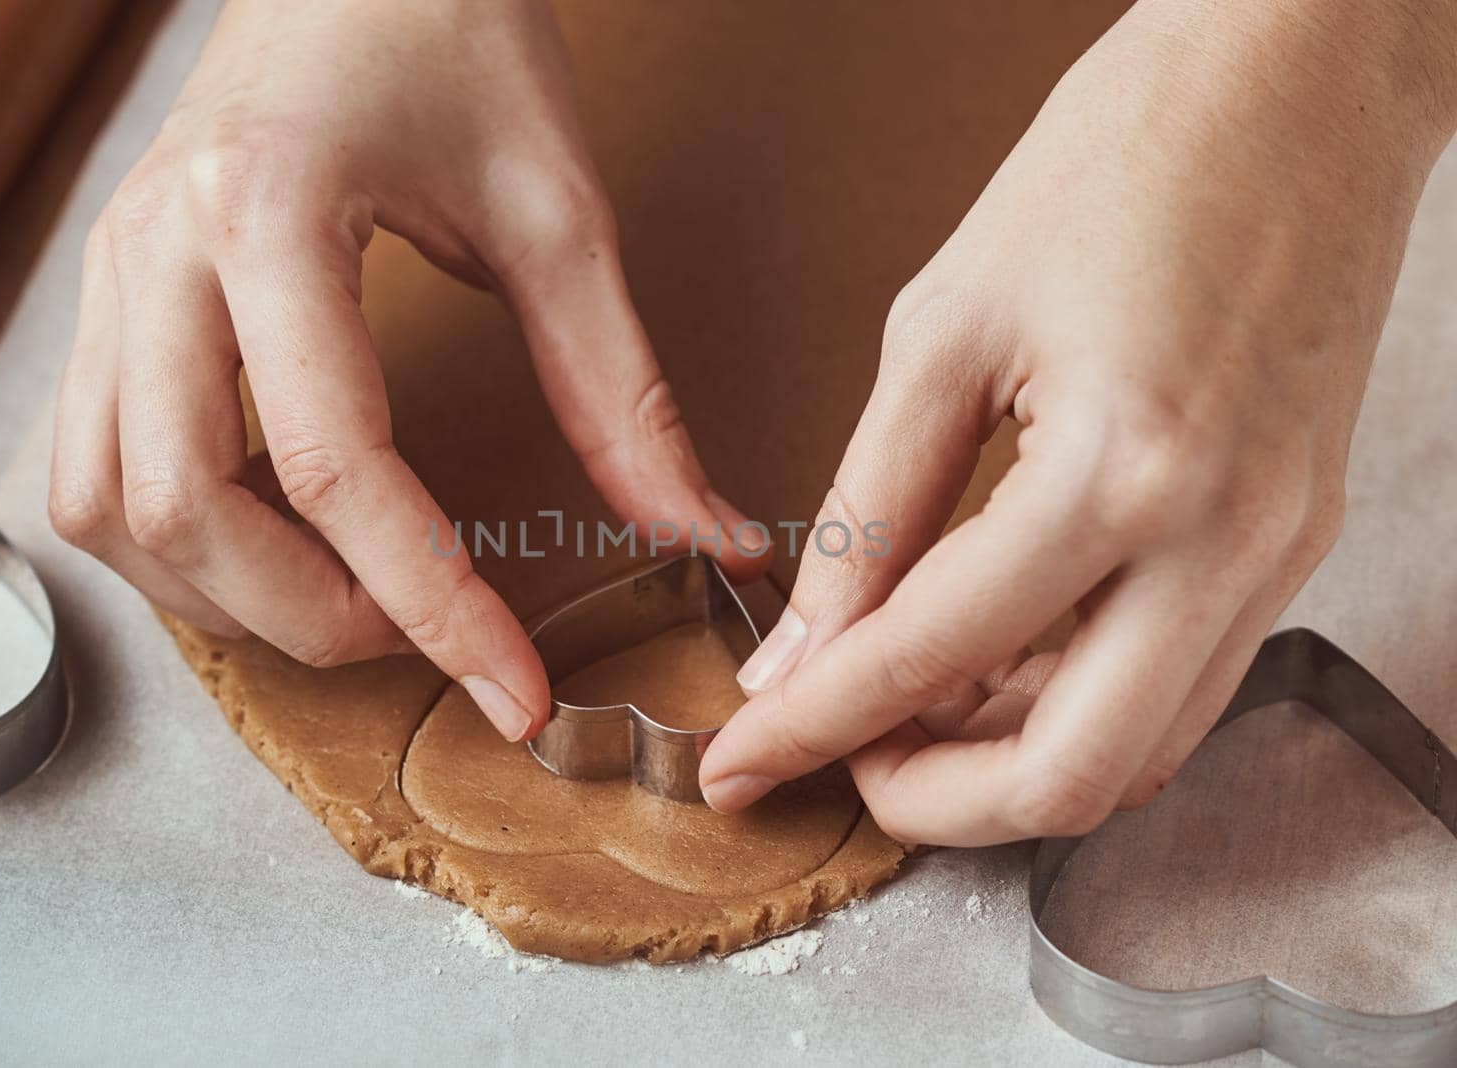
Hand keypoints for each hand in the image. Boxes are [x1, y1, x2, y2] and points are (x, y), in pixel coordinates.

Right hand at [49, 0, 767, 740]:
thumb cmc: (453, 35)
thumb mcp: (555, 210)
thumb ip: (620, 387)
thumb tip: (702, 533)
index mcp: (266, 215)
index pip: (332, 464)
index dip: (432, 605)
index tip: (515, 689)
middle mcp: (155, 252)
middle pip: (179, 508)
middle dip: (306, 616)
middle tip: (420, 638)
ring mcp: (110, 273)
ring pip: (103, 504)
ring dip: (218, 592)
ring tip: (342, 601)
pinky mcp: (109, 293)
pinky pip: (86, 462)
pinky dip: (168, 539)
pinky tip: (262, 540)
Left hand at [698, 0, 1456, 843]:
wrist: (1300, 78)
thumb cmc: (1128, 154)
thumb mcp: (948, 327)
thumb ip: (872, 508)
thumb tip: (805, 643)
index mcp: (1121, 467)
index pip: (928, 655)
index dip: (813, 728)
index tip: (743, 758)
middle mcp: (1223, 537)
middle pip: (1069, 776)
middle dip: (929, 802)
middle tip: (840, 763)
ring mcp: (1276, 549)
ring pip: (1141, 754)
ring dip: (1008, 764)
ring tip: (908, 712)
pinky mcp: (1292, 538)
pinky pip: (1182, 685)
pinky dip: (1079, 707)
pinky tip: (999, 667)